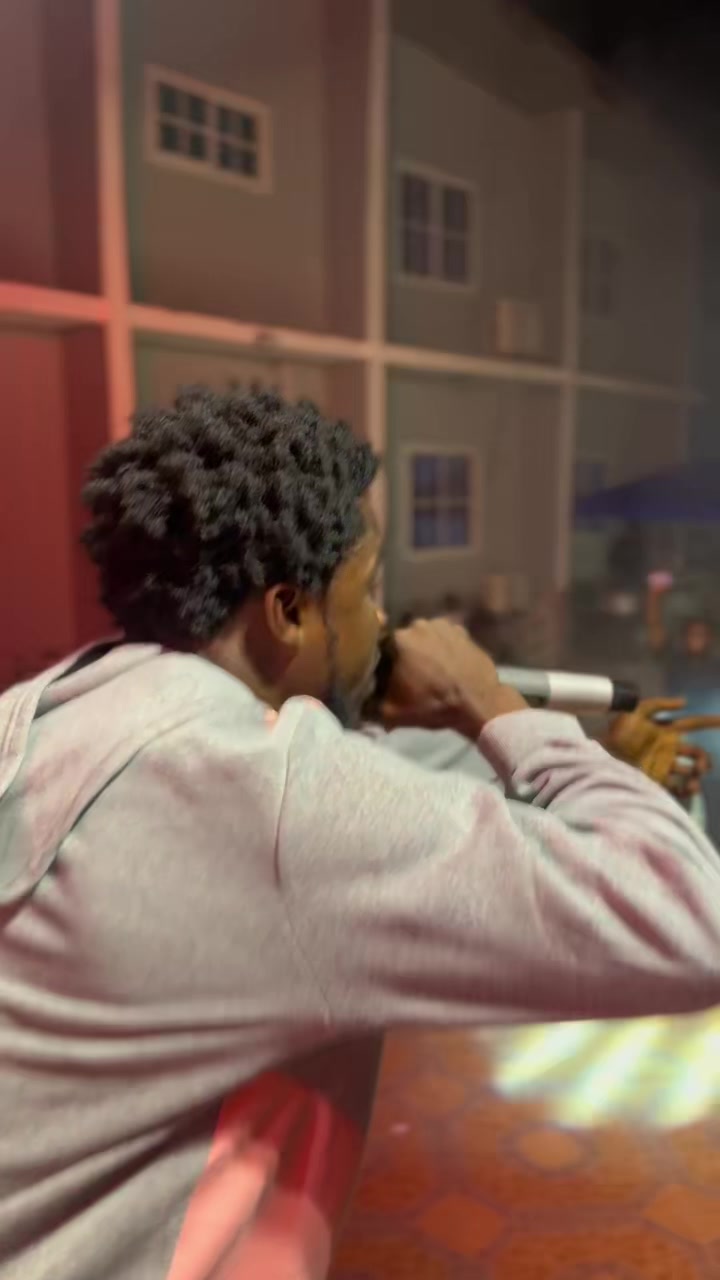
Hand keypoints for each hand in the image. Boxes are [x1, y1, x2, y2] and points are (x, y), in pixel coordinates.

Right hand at [378, 619, 526, 738]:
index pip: (379, 648)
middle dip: (403, 656)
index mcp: (397, 639)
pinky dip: (443, 648)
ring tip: (430, 671)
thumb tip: (357, 708)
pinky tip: (447, 665)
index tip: (385, 679)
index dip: (381, 664)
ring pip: (424, 637)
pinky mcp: (462, 630)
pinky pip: (444, 638)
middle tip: (409, 677)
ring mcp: (442, 625)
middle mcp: (418, 624)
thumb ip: (370, 708)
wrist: (478, 702)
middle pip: (403, 640)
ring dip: (423, 650)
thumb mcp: (393, 713)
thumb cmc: (432, 705)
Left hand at [605, 697, 719, 797]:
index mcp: (666, 730)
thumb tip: (684, 702)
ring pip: (691, 772)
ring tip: (693, 781)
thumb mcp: (634, 711)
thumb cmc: (615, 731)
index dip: (709, 722)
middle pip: (697, 754)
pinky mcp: (657, 780)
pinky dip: (687, 790)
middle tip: (700, 766)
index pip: (693, 724)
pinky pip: (678, 787)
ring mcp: (664, 765)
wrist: (598, 754)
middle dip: (704, 760)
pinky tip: (687, 789)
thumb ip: (658, 704)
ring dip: (697, 776)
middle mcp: (668, 749)